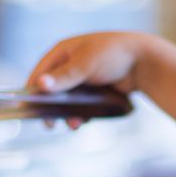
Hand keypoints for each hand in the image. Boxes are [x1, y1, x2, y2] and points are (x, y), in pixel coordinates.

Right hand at [24, 32, 153, 129]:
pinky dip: (80, 113)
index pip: (40, 72)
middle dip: (51, 107)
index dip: (33, 90)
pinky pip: (81, 104)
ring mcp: (83, 78)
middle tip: (49, 125)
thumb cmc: (114, 54)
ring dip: (67, 113)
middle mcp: (70, 64)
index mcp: (63, 51)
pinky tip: (83, 122)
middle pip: (52, 89)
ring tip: (73, 125)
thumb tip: (40, 85)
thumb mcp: (86, 64)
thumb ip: (64, 77)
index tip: (29, 109)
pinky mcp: (94, 90)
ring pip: (67, 100)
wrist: (146, 62)